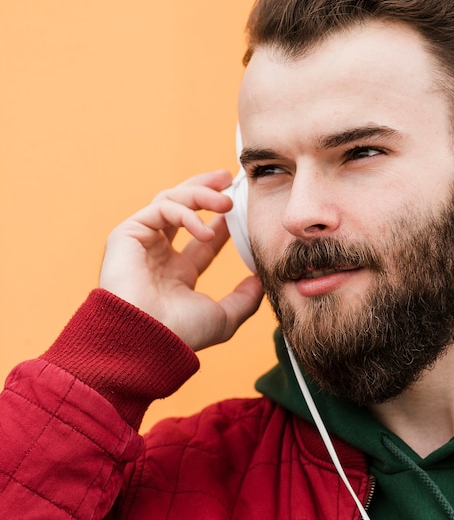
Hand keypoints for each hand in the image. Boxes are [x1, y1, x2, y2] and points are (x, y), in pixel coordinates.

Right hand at [99, 171, 263, 349]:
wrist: (147, 340)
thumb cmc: (181, 334)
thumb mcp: (224, 317)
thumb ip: (244, 298)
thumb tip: (261, 280)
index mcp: (178, 273)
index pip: (203, 236)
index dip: (222, 220)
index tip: (241, 206)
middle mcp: (159, 254)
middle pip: (181, 208)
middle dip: (204, 190)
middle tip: (227, 179)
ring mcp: (142, 243)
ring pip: (171, 201)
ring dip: (200, 195)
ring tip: (226, 201)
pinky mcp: (127, 234)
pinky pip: (160, 209)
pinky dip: (185, 213)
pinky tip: (205, 230)